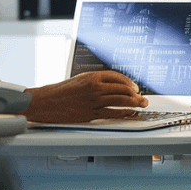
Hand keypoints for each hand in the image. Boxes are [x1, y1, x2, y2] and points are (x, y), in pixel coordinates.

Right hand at [24, 70, 148, 123]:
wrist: (47, 102)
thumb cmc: (62, 91)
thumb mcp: (80, 80)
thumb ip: (96, 81)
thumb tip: (113, 86)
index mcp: (92, 76)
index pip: (117, 77)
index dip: (129, 82)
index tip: (134, 87)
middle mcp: (95, 87)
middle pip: (122, 89)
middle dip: (136, 94)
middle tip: (143, 97)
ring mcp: (94, 101)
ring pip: (120, 101)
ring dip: (134, 103)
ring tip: (141, 104)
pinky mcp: (91, 113)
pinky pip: (112, 113)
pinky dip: (124, 113)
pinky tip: (129, 113)